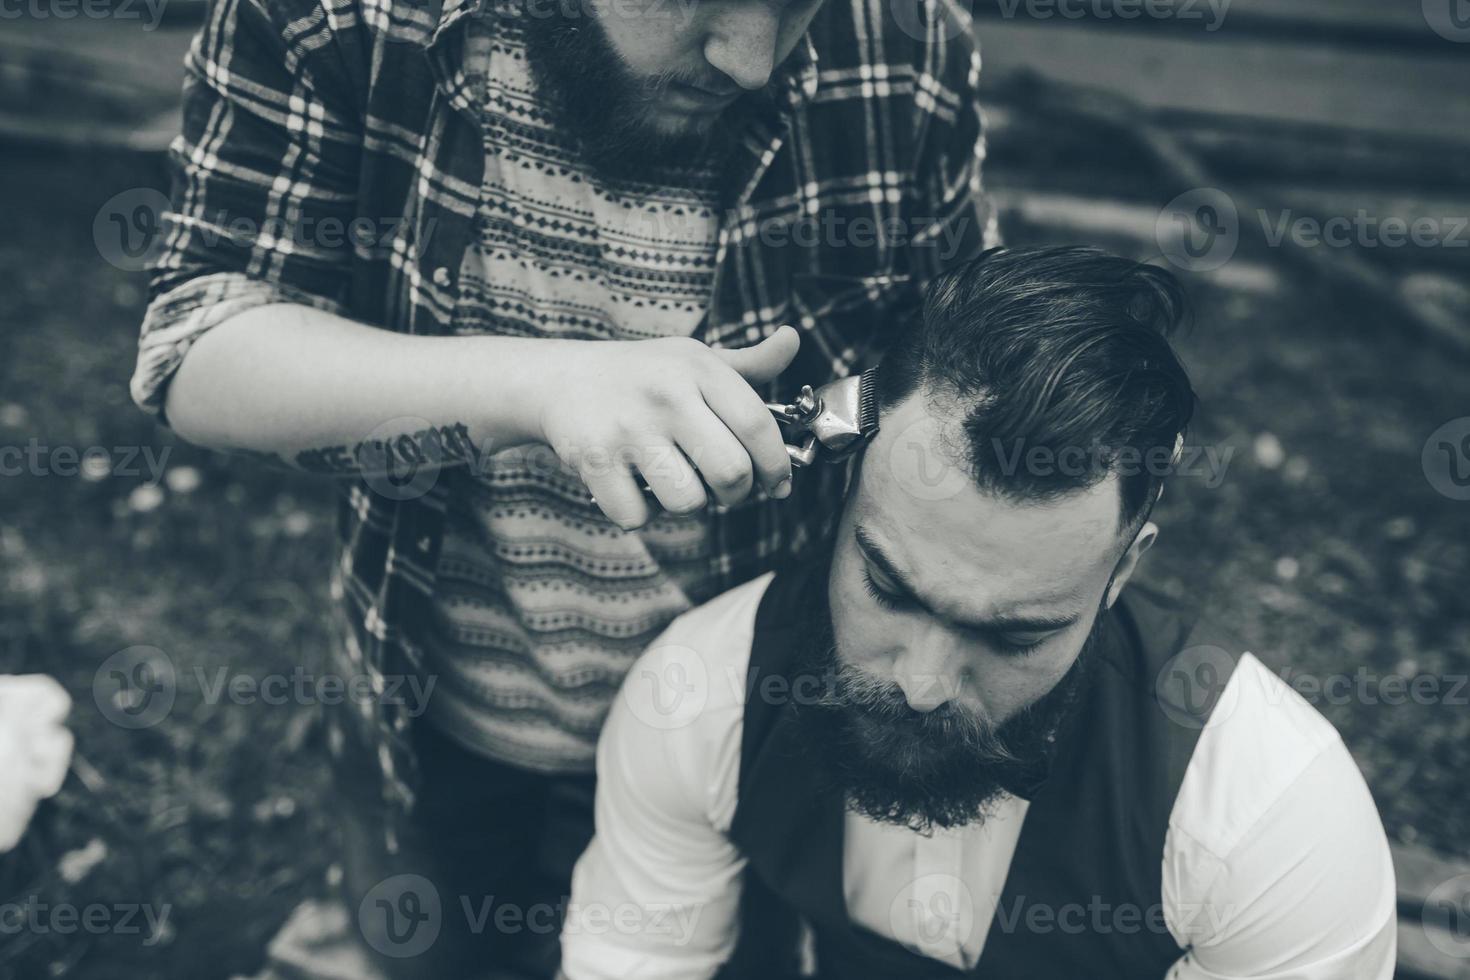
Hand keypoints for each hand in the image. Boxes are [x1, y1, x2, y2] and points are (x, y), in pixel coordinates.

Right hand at [536, 326, 800, 528]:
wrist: (558, 380)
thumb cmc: (642, 376)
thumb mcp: (692, 358)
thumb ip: (748, 363)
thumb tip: (792, 339)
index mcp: (698, 368)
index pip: (758, 425)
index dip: (777, 465)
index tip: (779, 485)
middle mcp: (666, 395)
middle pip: (732, 473)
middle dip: (737, 493)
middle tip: (726, 489)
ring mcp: (628, 429)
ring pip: (689, 502)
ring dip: (688, 504)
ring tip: (674, 480)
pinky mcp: (594, 461)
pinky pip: (639, 517)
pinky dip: (641, 513)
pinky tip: (635, 486)